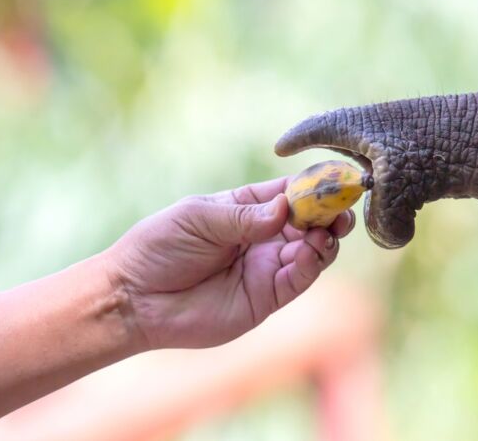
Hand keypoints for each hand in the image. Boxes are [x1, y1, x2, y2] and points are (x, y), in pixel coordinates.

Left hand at [104, 176, 354, 349]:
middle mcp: (264, 236)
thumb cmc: (159, 247)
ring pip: (313, 250)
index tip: (337, 180)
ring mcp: (267, 267)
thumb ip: (245, 216)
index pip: (291, 192)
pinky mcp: (266, 297)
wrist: (135, 298)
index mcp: (247, 208)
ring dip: (326, 238)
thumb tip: (287, 207)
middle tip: (342, 209)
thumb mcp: (200, 217)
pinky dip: (310, 264)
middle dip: (330, 213)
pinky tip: (306, 252)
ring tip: (325, 231)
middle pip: (311, 221)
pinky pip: (298, 279)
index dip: (315, 185)